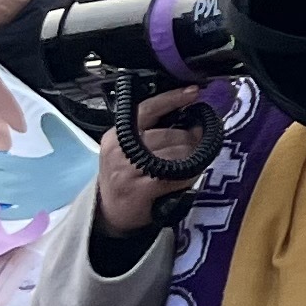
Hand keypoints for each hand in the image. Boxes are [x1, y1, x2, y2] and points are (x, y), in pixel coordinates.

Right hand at [92, 87, 207, 234]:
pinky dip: (190, 176)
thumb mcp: (126, 149)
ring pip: (178, 154)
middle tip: (197, 147)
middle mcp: (120, 150)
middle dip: (191, 140)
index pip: (148, 109)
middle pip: (171, 134)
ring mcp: (129, 170)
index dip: (173, 99)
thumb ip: (151, 132)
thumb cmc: (123, 176)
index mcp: (117, 135)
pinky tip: (189, 177)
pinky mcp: (142, 189)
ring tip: (190, 165)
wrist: (108, 213)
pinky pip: (178, 176)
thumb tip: (191, 119)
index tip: (194, 92)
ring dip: (192, 159)